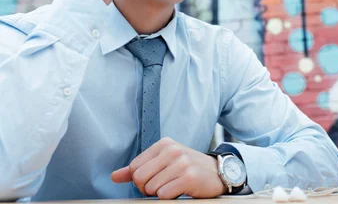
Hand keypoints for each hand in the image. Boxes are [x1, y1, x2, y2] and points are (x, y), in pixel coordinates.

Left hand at [110, 137, 226, 198]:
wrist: (218, 172)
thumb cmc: (188, 168)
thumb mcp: (164, 162)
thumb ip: (139, 168)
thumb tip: (114, 176)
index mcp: (164, 144)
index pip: (134, 168)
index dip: (139, 180)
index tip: (154, 179)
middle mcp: (172, 150)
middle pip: (140, 178)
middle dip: (147, 189)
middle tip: (162, 187)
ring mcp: (181, 163)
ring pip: (152, 189)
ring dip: (160, 194)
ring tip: (174, 187)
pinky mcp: (189, 177)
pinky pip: (164, 195)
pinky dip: (170, 197)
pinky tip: (180, 191)